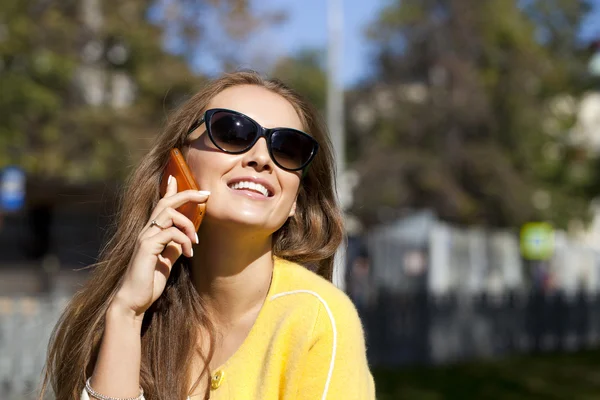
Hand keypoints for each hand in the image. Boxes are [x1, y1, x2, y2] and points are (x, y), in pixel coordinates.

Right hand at [110, 176, 208, 320]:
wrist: (134, 300)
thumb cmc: (150, 280)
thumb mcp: (168, 260)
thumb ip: (175, 246)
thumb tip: (186, 236)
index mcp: (152, 232)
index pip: (161, 204)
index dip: (170, 189)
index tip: (177, 177)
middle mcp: (147, 230)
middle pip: (166, 202)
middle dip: (187, 194)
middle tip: (206, 194)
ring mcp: (145, 237)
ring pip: (170, 215)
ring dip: (189, 226)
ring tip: (195, 243)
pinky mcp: (146, 246)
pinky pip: (171, 233)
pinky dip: (184, 241)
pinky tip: (188, 254)